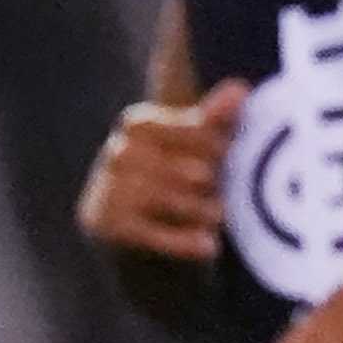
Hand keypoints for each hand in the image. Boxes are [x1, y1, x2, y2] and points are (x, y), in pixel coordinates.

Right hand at [78, 79, 249, 260]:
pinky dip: (182, 241)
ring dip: (198, 210)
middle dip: (204, 180)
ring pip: (162, 197)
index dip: (206, 142)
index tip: (227, 154)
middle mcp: (116, 152)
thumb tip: (240, 88)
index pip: (179, 127)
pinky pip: (150, 232)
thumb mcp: (201, 154)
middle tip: (223, 192)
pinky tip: (208, 245)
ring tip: (220, 216)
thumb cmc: (182, 188)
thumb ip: (215, 122)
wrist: (148, 253)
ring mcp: (106, 189)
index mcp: (138, 124)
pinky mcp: (102, 224)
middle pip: (174, 164)